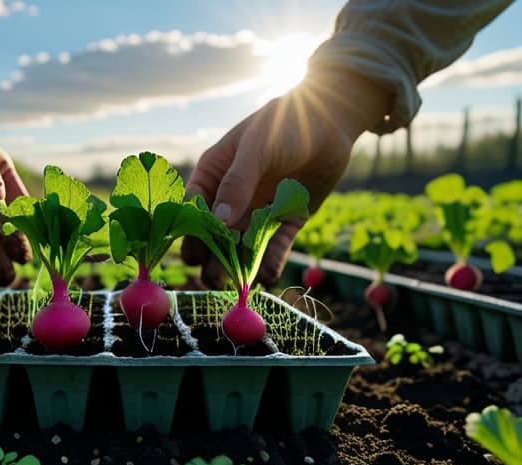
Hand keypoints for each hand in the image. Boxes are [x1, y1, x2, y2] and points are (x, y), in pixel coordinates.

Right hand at [184, 68, 391, 287]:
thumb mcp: (256, 147)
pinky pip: (274, 246)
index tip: (191, 255)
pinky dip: (270, 262)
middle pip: (216, 235)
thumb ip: (237, 183)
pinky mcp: (285, 221)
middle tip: (213, 280)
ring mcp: (258, 211)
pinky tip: (266, 277)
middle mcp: (232, 197)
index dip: (190, 233)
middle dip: (213, 258)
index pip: (194, 209)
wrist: (331, 122)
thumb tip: (216, 221)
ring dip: (238, 266)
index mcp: (213, 175)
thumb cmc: (285, 123)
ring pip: (243, 246)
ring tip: (238, 286)